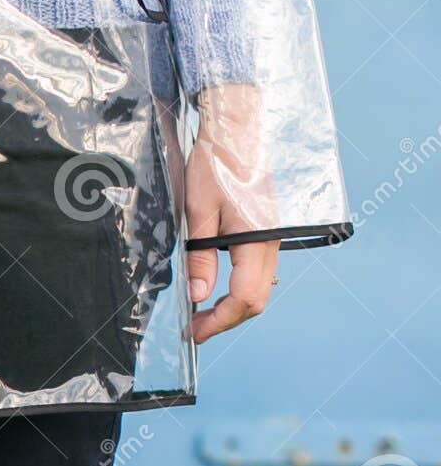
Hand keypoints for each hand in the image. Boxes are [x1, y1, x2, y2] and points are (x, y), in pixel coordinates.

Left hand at [185, 84, 280, 345]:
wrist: (234, 132)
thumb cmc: (214, 166)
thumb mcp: (197, 211)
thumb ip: (199, 257)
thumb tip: (198, 296)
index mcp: (257, 239)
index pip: (245, 297)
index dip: (218, 321)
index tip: (193, 332)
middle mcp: (271, 243)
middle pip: (256, 299)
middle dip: (225, 320)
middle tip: (193, 330)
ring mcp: (271, 238)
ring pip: (259, 289)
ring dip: (232, 307)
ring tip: (200, 315)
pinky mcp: (265, 233)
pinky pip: (257, 273)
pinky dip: (238, 289)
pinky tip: (215, 290)